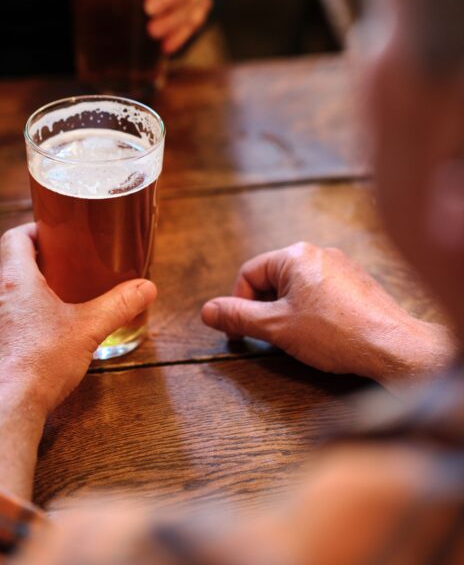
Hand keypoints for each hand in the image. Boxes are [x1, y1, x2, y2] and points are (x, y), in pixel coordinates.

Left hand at [0, 222, 156, 497]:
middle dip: (35, 263)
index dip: (33, 230)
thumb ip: (119, 305)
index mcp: (15, 280)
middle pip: (9, 265)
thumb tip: (147, 288)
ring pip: (1, 295)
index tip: (54, 234)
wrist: (3, 410)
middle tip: (63, 267)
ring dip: (23, 294)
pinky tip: (34, 339)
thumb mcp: (88, 329)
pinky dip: (13, 322)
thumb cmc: (41, 362)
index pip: (15, 237)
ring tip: (52, 303)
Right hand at [202, 242, 454, 385]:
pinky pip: (322, 293)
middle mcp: (318, 253)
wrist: (394, 347)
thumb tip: (207, 311)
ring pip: (298, 288)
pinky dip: (312, 312)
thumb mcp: (276, 327)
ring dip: (288, 311)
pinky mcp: (358, 284)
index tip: (240, 331)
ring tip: (297, 338)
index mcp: (295, 255)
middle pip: (273, 279)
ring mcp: (341, 267)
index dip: (238, 304)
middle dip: (265, 309)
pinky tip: (323, 335)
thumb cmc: (336, 334)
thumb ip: (238, 317)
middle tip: (268, 337)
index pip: (249, 274)